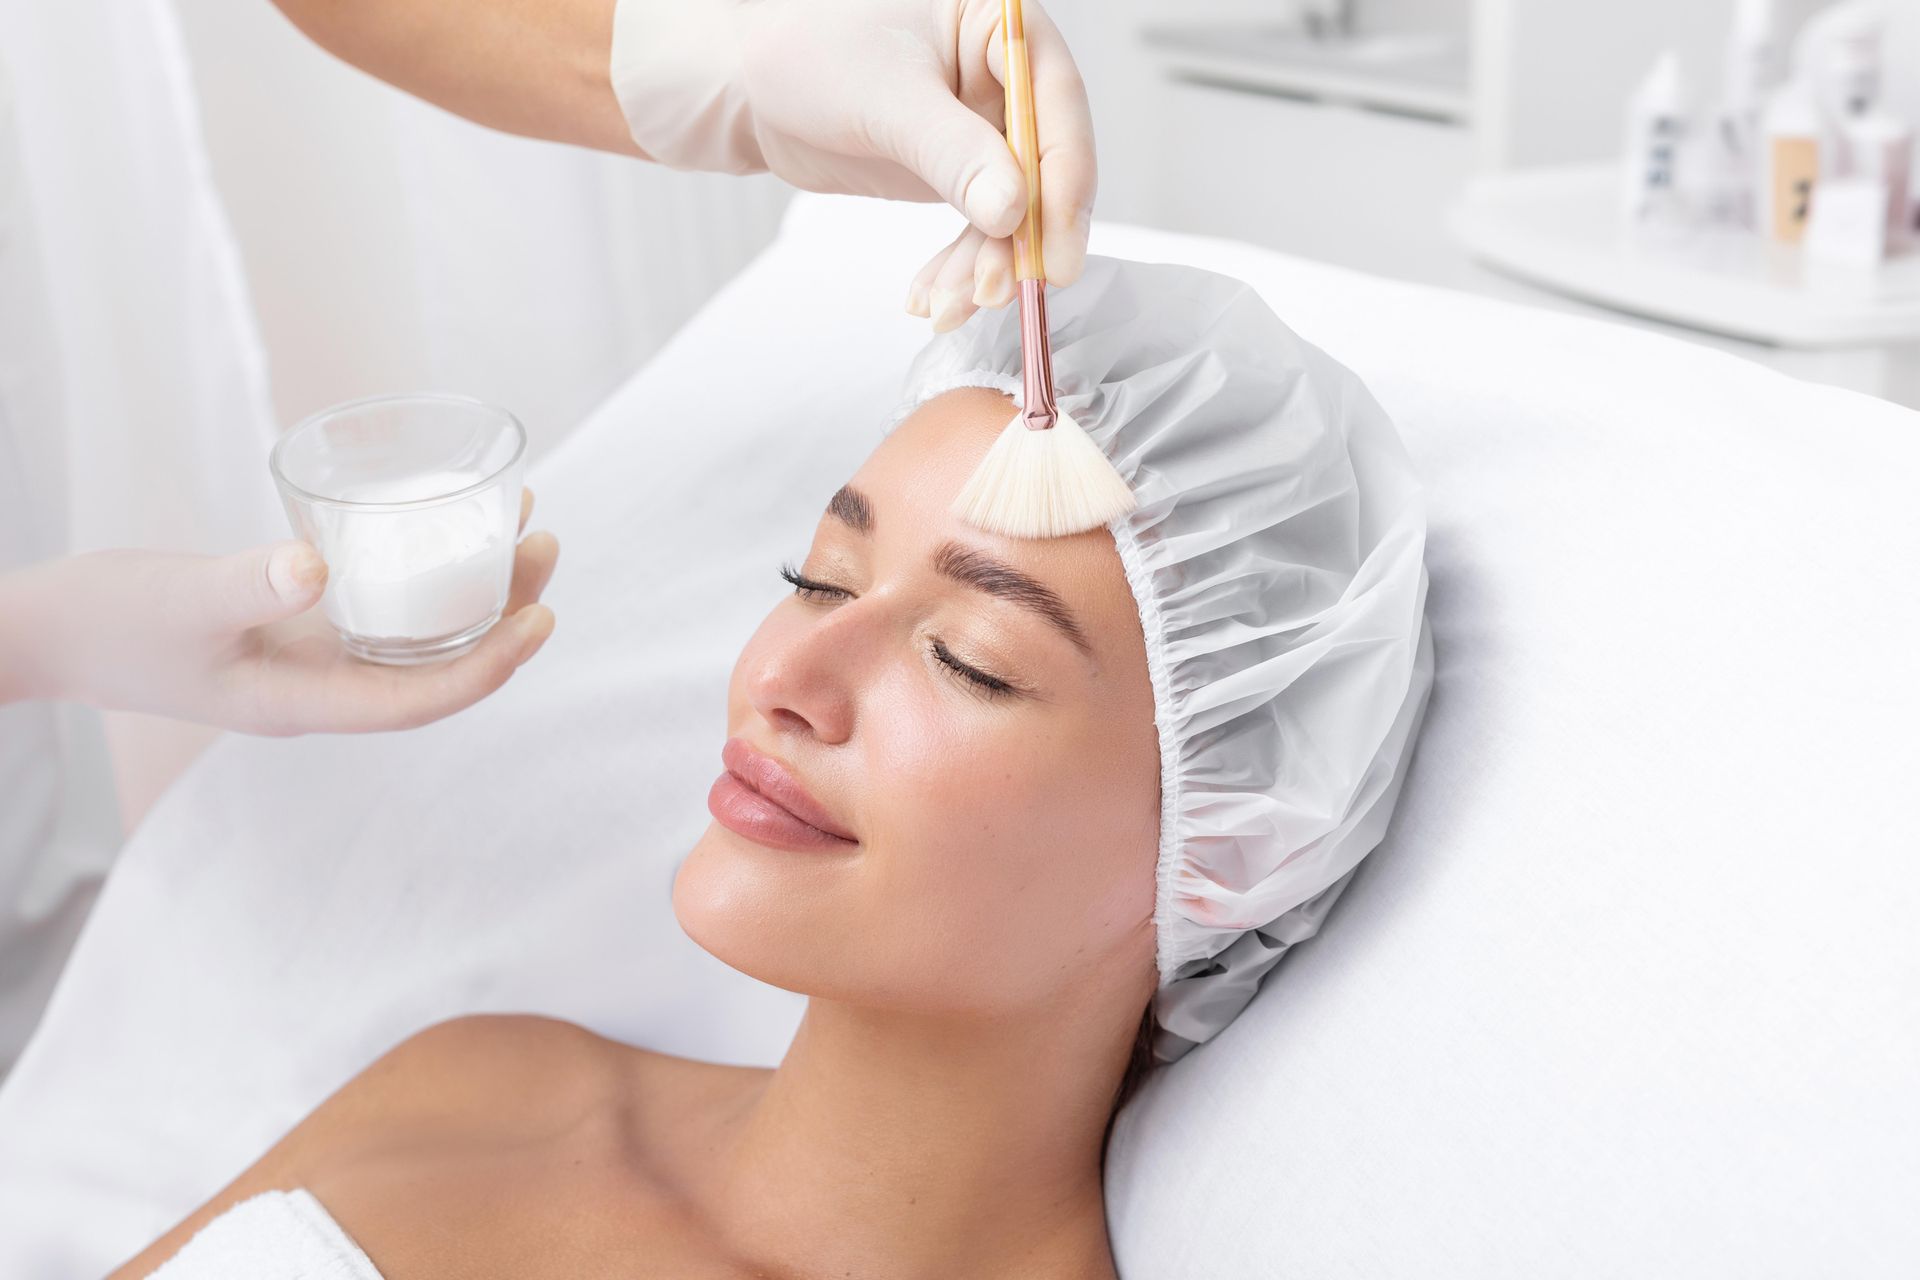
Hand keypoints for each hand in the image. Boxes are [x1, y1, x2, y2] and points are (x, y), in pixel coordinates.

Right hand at [2, 490, 558, 735]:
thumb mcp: (182, 599)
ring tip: (522, 528)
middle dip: (502, 616)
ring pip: (416, 632)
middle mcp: (322, 687)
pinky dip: (422, 572)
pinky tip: (442, 529)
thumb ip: (247, 585)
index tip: (541, 619)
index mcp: (304, 703)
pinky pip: (382, 606)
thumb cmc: (109, 620)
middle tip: (546, 546)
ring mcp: (312, 659)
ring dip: (473, 590)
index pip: (420, 699)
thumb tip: (318, 569)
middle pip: (437, 662)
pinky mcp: (298, 625)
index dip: (490, 667)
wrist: (52, 630)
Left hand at [610, 0, 1095, 327]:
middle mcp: (1004, 78)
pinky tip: (932, 297)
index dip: (1064, 182)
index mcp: (1000, 27)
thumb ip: (953, 152)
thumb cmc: (804, 51)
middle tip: (1000, 292)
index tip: (1054, 248)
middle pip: (1044, 167)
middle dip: (1021, 239)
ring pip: (1013, 211)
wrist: (748, 83)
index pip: (1057, 105)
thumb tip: (1014, 210)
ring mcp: (983, 130)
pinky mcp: (958, 172)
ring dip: (985, 267)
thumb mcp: (884, 97)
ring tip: (949, 305)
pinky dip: (958, 270)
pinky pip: (978, 230)